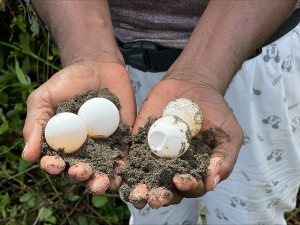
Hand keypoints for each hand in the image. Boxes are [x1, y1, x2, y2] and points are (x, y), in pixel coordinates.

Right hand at [22, 61, 135, 193]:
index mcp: (61, 143)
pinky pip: (123, 157)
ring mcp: (104, 146)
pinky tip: (121, 176)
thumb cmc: (68, 82)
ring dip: (101, 180)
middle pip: (80, 170)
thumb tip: (28, 156)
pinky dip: (122, 169)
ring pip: (102, 169)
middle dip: (80, 176)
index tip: (56, 164)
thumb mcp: (45, 98)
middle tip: (82, 173)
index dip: (54, 166)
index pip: (56, 161)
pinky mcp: (123, 140)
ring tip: (101, 183)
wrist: (98, 67)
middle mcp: (82, 149)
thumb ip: (37, 124)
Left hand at [128, 73, 243, 208]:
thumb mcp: (228, 134)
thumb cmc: (214, 111)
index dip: (187, 187)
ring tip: (137, 195)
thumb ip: (224, 159)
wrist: (192, 86)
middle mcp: (174, 168)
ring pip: (146, 179)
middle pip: (166, 189)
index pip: (191, 186)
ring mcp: (155, 157)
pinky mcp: (140, 144)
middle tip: (154, 198)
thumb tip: (211, 183)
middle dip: (160, 196)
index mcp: (196, 170)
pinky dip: (125, 169)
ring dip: (141, 190)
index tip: (180, 180)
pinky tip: (120, 176)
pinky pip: (130, 158)